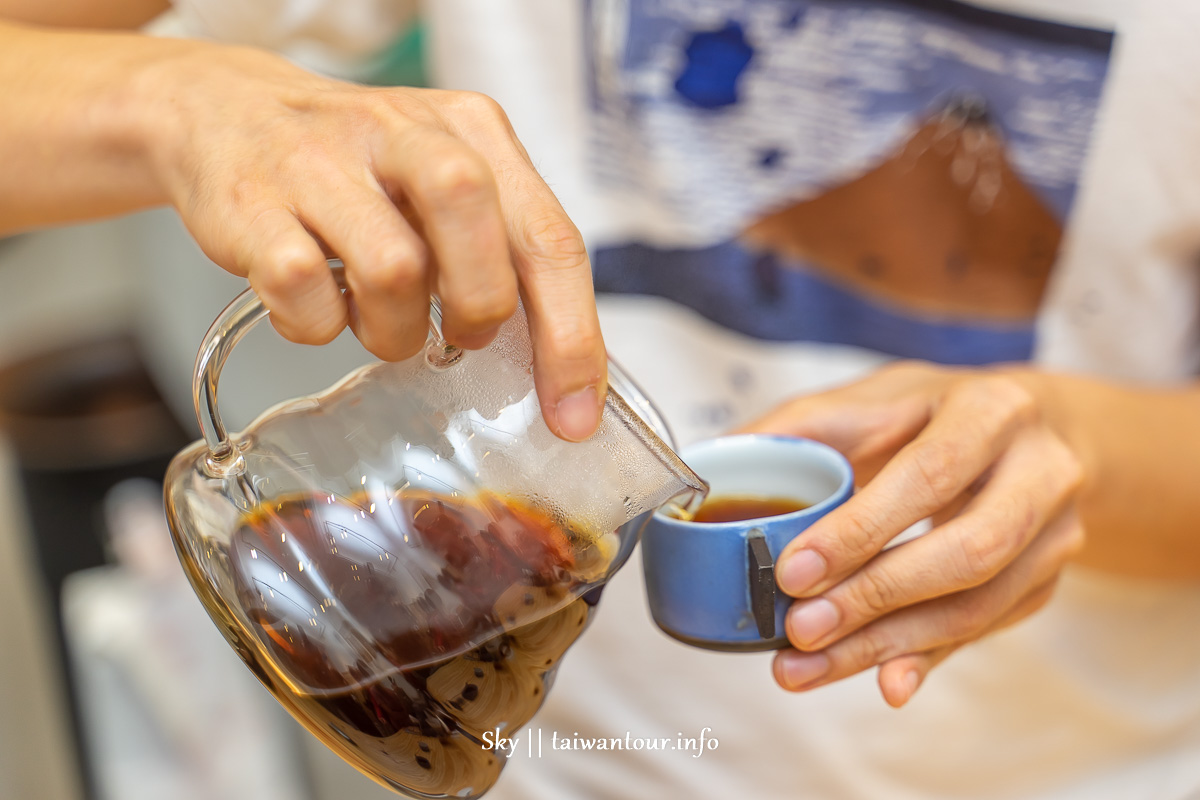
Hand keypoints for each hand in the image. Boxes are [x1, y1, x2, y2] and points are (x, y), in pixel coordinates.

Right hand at [135, 43, 603, 439]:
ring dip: (393, 330)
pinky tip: (316, 308)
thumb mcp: (443, 181)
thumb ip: (503, 249)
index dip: (571, 337)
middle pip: (481, 237)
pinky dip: (317, 327)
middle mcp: (403, 134)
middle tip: (459, 336)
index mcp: (471, 128)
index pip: (548, 238)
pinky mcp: (253, 203)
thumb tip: (555, 360)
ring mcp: (322, 163)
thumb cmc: (355, 169)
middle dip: (480, 312)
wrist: (221, 110)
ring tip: (377, 320)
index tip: (575, 411)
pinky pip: (305, 294)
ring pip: (394, 273)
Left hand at [740, 362, 1084, 706]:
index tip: (794, 571)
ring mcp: (1055, 533)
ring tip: (808, 666)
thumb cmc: (937, 412)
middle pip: (967, 550)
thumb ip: (798, 427)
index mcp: (992, 410)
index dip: (861, 530)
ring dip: (888, 645)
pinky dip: (925, 658)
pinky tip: (881, 681)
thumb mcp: (874, 397)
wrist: (1037, 431)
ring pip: (978, 605)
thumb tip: (710, 472)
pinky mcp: (1045, 582)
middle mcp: (1041, 471)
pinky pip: (983, 631)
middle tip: (799, 629)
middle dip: (875, 598)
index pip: (929, 474)